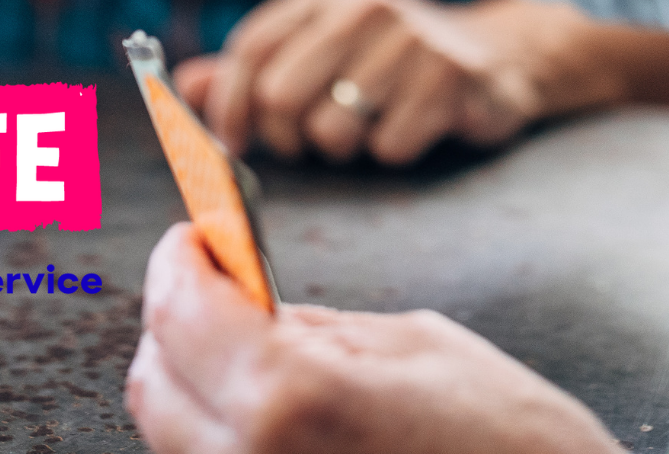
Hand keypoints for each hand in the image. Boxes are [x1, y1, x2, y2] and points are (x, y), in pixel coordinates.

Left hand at [128, 223, 623, 453]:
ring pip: (176, 437)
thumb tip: (251, 302)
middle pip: (155, 382)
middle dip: (178, 321)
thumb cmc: (513, 443)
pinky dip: (227, 432)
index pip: (180, 309)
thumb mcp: (415, 345)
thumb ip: (316, 325)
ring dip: (198, 381)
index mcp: (288, 396)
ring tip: (256, 348)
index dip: (182, 259)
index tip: (196, 235)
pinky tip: (280, 409)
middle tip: (220, 283)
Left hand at [175, 0, 593, 165]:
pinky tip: (414, 127)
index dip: (229, 106)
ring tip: (371, 126)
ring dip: (346, 147)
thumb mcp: (321, 50)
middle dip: (289, 135)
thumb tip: (185, 82)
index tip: (231, 144)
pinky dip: (394, 152)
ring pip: (333, 130)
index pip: (251, 48)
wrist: (495, 56)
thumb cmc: (390, 61)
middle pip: (281, 96)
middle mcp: (366, 5)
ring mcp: (412, 38)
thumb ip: (253, 68)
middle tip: (315, 138)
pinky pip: (389, 147)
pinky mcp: (451, 77)